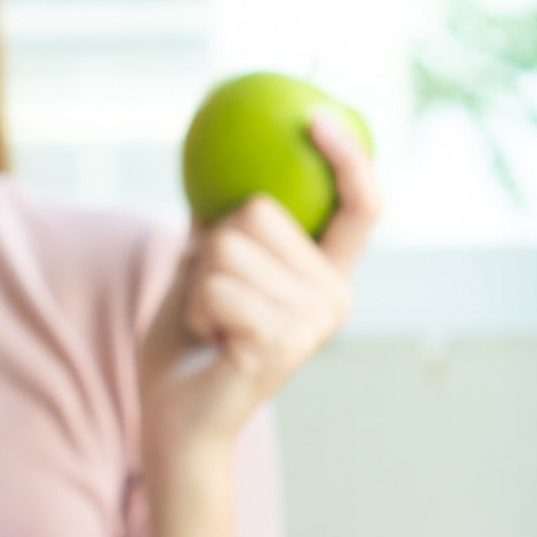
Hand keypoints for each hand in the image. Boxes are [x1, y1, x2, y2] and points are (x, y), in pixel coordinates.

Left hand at [141, 112, 381, 453]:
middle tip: (212, 302)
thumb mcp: (201, 273)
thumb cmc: (188, 347)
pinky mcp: (283, 344)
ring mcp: (314, 322)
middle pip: (258, 211)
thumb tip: (212, 167)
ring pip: (228, 248)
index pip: (359, 206)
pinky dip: (194, 308)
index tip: (316, 116)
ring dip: (197, 284)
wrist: (176, 420)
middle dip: (210, 248)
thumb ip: (221, 229)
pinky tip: (209, 341)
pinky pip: (216, 286)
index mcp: (326, 275)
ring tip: (210, 325)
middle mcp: (334, 296)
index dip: (348, 157)